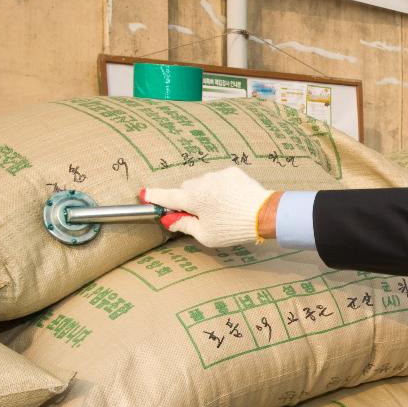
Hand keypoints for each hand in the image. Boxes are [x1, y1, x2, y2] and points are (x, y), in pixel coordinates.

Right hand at [142, 167, 274, 247]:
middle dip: (187, 201)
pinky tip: (230, 201)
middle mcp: (202, 182)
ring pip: (202, 184)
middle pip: (185, 190)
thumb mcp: (205, 235)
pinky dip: (219, 188)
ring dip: (204, 194)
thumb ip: (185, 225)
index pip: (166, 197)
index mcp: (192, 198)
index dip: (154, 197)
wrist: (264, 213)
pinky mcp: (232, 172)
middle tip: (198, 217)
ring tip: (220, 210)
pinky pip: (218, 179)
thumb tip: (170, 220)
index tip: (143, 194)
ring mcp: (218, 174)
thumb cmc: (232, 227)